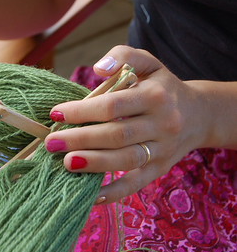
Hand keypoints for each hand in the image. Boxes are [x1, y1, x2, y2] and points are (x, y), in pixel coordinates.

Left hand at [45, 45, 213, 203]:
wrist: (200, 114)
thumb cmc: (161, 86)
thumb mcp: (147, 62)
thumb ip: (122, 56)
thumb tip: (98, 69)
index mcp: (155, 96)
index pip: (113, 105)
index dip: (82, 110)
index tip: (56, 114)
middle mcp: (162, 124)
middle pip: (116, 135)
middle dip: (81, 139)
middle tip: (51, 143)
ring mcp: (163, 149)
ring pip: (126, 161)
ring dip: (94, 164)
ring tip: (66, 163)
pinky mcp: (161, 169)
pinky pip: (137, 184)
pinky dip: (115, 192)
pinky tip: (91, 195)